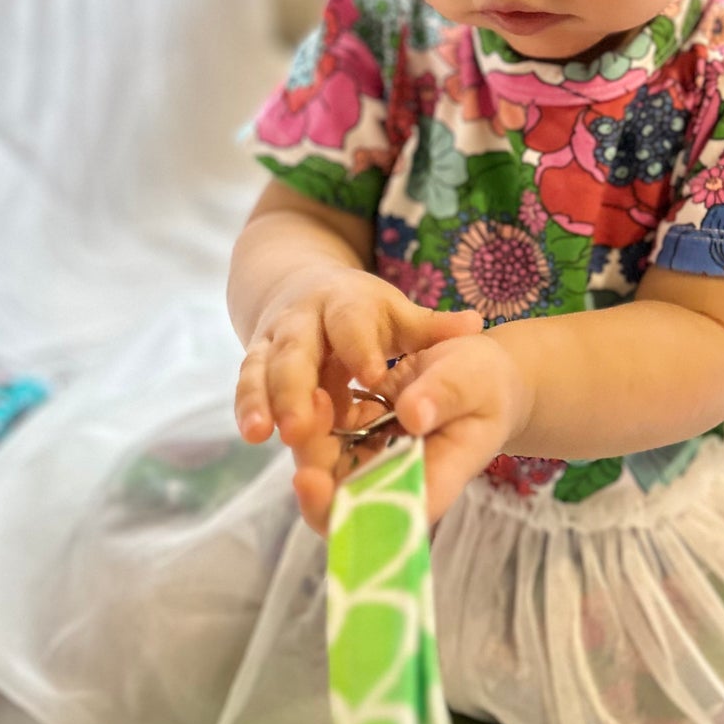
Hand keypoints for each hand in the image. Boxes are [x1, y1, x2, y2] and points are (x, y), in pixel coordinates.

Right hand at [234, 272, 481, 450]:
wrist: (300, 288)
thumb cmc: (362, 313)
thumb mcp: (396, 313)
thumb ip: (430, 327)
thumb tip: (475, 324)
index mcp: (344, 303)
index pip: (350, 323)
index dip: (360, 347)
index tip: (373, 376)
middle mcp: (303, 319)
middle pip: (297, 350)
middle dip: (296, 387)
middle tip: (302, 426)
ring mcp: (273, 341)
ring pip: (262, 368)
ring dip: (262, 400)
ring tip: (265, 434)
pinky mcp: (255, 363)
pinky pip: (248, 385)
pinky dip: (248, 408)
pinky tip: (253, 434)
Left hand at [292, 325, 533, 534]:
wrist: (480, 374)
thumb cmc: (486, 383)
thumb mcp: (474, 379)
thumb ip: (445, 395)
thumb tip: (412, 416)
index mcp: (433, 480)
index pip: (384, 518)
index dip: (341, 512)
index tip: (308, 478)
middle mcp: (396, 481)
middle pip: (343, 501)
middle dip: (313, 468)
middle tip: (305, 418)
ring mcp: (374, 461)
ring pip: (326, 469)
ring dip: (309, 440)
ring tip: (314, 394)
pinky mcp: (359, 437)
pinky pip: (325, 438)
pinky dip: (314, 418)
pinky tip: (318, 385)